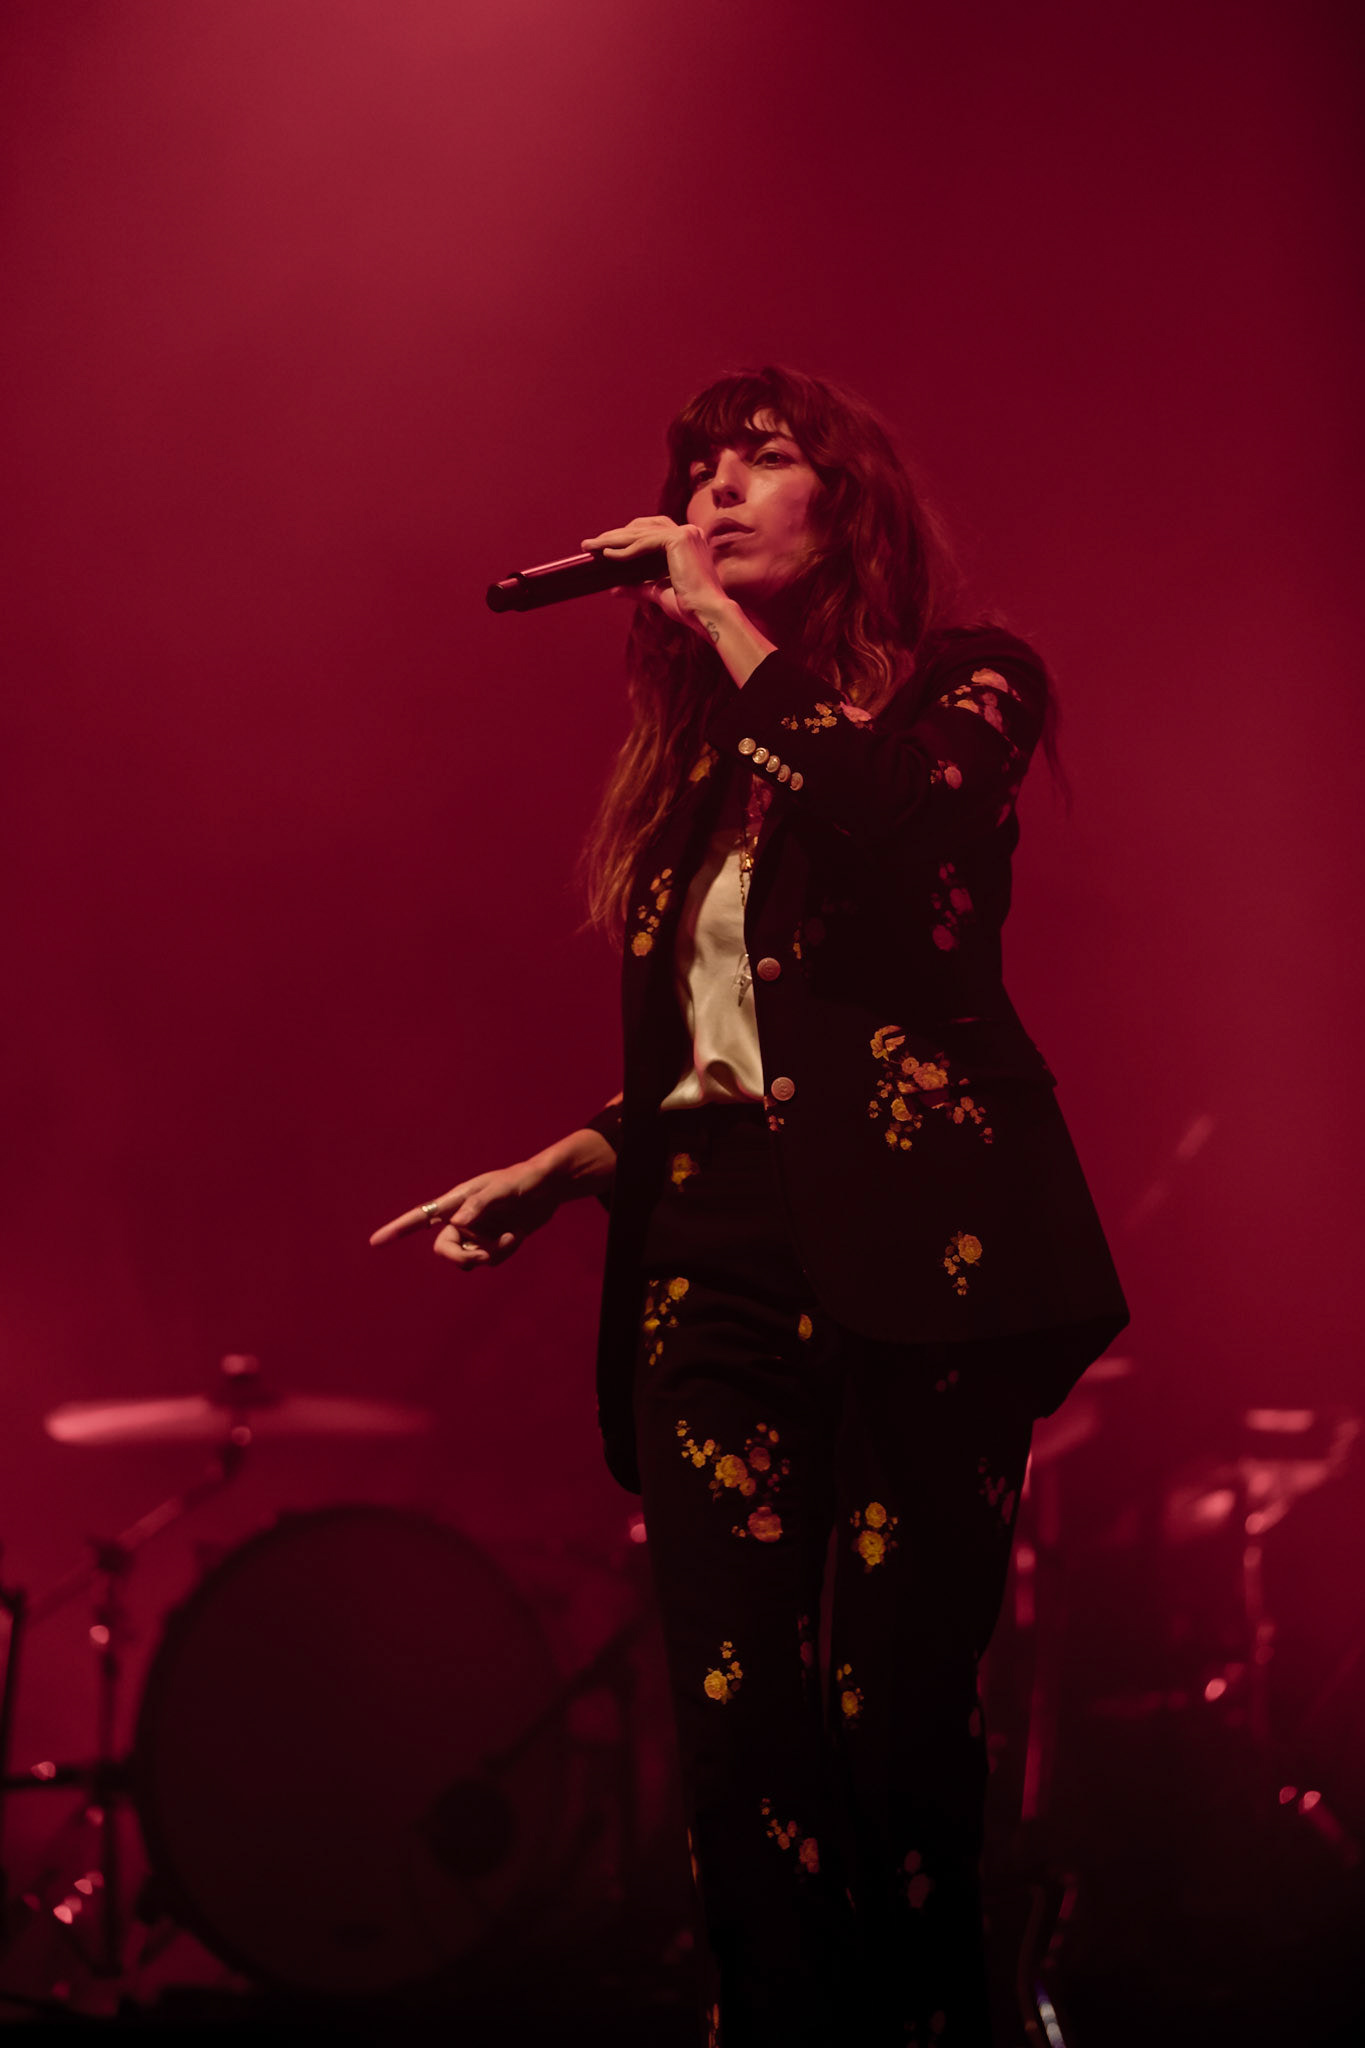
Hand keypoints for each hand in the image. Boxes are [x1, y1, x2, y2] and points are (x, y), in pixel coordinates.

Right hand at [369, 1159, 559, 1269]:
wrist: (550, 1188)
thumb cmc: (523, 1179)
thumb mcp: (503, 1188)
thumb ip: (480, 1204)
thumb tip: (458, 1224)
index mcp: (456, 1201)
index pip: (420, 1217)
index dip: (396, 1230)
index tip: (375, 1242)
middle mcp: (462, 1219)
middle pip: (444, 1250)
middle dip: (462, 1258)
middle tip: (481, 1259)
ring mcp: (477, 1233)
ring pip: (470, 1259)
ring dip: (491, 1254)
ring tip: (511, 1235)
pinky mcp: (493, 1243)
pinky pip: (490, 1261)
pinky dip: (504, 1253)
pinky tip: (517, 1236)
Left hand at [580, 514, 730, 641]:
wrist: (707, 614)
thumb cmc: (689, 607)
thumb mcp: (658, 592)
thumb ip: (638, 587)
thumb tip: (615, 589)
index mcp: (687, 541)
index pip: (650, 532)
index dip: (626, 536)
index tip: (604, 546)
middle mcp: (688, 532)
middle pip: (642, 528)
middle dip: (614, 535)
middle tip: (590, 544)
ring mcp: (685, 533)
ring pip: (640, 533)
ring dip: (613, 539)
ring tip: (591, 547)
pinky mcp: (678, 540)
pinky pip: (644, 543)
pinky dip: (624, 549)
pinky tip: (607, 554)